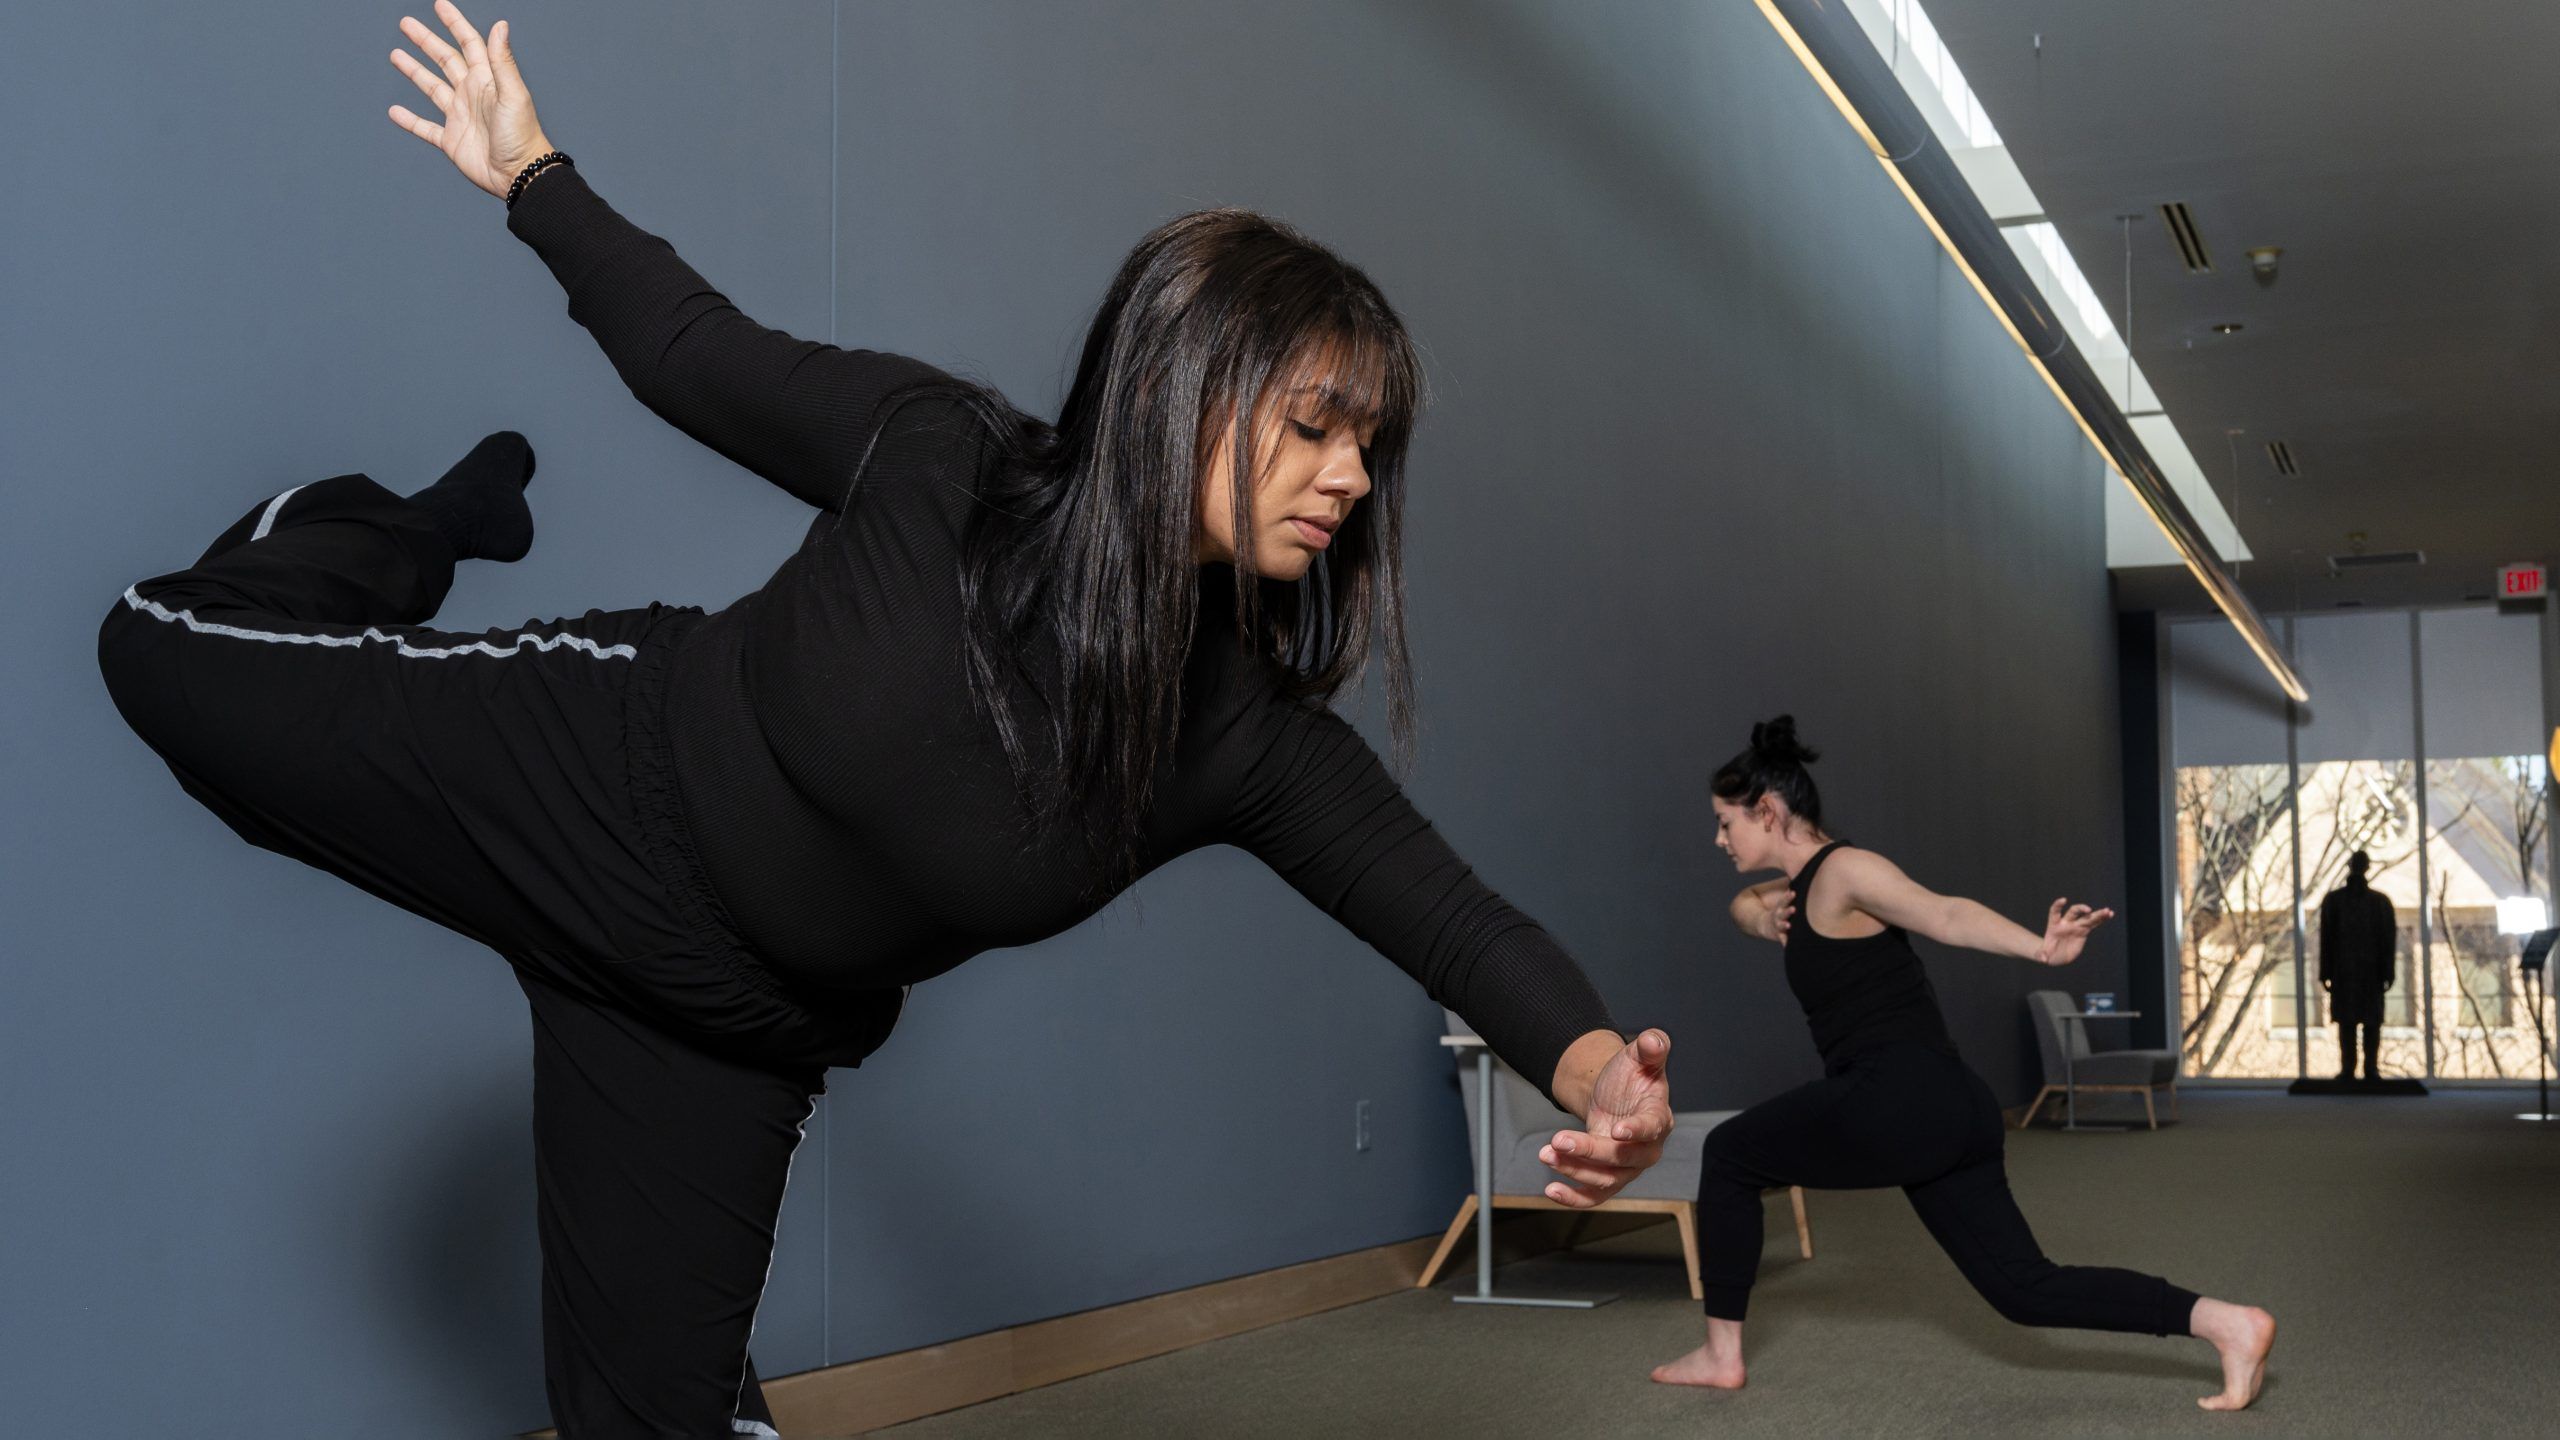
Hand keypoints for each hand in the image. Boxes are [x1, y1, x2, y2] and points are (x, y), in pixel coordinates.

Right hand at [387, 3, 553, 199]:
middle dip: (426, 41)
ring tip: (396, 55)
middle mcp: (472, 94)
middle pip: (445, 60)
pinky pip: (425, 128)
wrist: (520, 174)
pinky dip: (409, 121)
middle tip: (406, 23)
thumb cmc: (522, 135)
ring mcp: (460, 116)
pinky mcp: (451, 140)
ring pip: (432, 88)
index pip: (469, 44)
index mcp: (487, 80)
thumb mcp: (512, 94)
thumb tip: (500, 25)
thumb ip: (502, 61)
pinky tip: (394, 112)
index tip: (439, 4)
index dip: (454, 23)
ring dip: (414, 71)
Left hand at [1537, 1029, 1670, 1207]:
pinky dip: (1574, 1198)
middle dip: (1590, 1151)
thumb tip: (1654, 1039)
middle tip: (1558, 1139)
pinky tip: (1551, 1190)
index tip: (1616, 1130)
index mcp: (1659, 1117)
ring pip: (1606, 1179)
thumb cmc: (1631, 1075)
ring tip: (1546, 1153)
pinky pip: (1595, 1195)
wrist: (1615, 1093)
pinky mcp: (1609, 1176)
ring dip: (1574, 1170)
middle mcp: (1647, 1148)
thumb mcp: (1639, 1055)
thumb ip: (1651, 1046)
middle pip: (1623, 1158)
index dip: (1636, 1131)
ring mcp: (1628, 1167)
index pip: (1652, 1127)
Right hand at [1765, 888, 1795, 942]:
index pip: (1783, 901)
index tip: (1792, 893)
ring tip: (1788, 925)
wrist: (1764, 924)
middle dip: (1787, 911)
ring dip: (1784, 925)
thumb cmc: (1780, 909)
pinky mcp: (1779, 936)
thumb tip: (1804, 873)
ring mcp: (1777, 926)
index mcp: (1780, 907)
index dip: (1787, 897)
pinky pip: (1782, 940)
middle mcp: (1778, 916)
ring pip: (1781, 925)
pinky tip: (1788, 946)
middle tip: (1793, 909)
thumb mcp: (1784, 900)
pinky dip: (1785, 942)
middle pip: (1782, 912)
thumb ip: (1792, 889)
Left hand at [2035, 898, 2113, 965]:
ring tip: (2107, 911)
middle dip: (2081, 909)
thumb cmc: (2047, 953)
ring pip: (2086, 917)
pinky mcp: (2083, 931)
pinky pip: (2093, 924)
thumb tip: (2042, 959)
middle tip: (2089, 910)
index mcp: (2054, 925)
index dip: (2058, 905)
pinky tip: (2109, 915)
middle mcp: (2065, 923)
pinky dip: (2101, 920)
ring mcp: (2075, 926)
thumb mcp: (2043, 954)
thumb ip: (2042, 955)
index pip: (2054, 911)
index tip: (2063, 900)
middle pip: (2073, 912)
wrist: (2055, 954)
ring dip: (2097, 914)